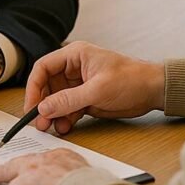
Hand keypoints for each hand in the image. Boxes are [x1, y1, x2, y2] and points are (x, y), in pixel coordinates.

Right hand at [24, 41, 164, 134]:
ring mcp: (79, 84)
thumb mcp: (97, 90)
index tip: (31, 106)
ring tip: (52, 128)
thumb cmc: (131, 79)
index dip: (33, 87)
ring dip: (52, 114)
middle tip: (39, 123)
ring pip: (56, 100)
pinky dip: (64, 119)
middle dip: (42, 104)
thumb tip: (42, 108)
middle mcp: (74, 69)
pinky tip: (64, 127)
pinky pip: (68, 109)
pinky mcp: (86, 99)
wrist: (154, 91)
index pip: (43, 68)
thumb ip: (68, 100)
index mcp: (75, 56)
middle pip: (47, 86)